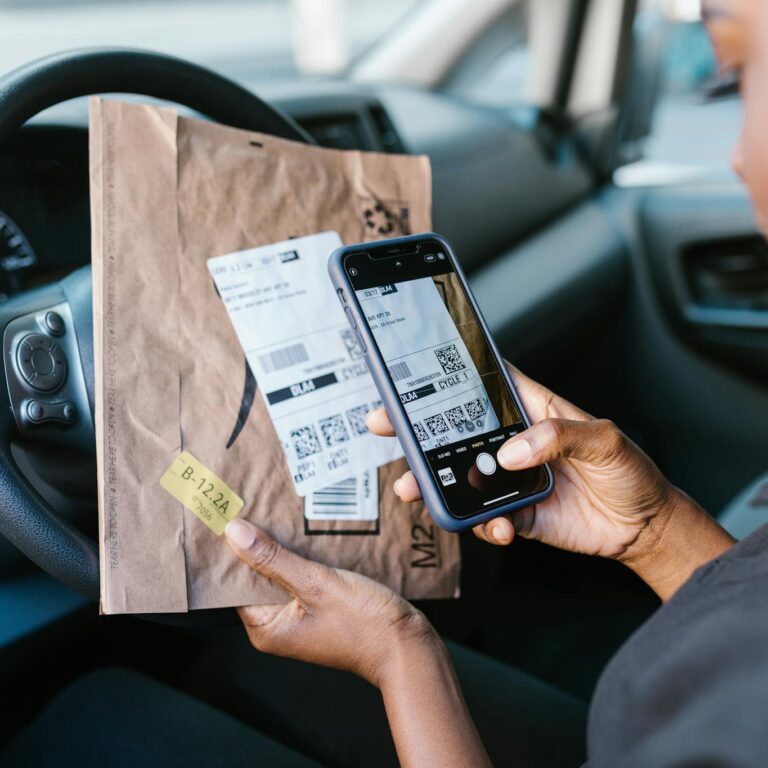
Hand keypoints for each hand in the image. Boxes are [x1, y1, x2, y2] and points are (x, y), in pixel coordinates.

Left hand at [225, 518, 490, 766]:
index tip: (225, 517)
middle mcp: (278, 626)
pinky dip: (301, 556)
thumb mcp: (316, 584)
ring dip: (280, 547)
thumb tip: (233, 533)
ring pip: (280, 574)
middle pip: (256, 577)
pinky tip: (305, 532)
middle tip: (252, 504)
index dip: (229, 551)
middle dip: (256, 544)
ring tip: (277, 511)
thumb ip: (273, 559)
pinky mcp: (320, 608)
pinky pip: (301, 577)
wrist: (408, 647)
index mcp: (267, 628)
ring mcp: (300, 617)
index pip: (234, 584)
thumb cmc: (364, 624)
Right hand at [367, 364, 732, 598]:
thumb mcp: (605, 440)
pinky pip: (484, 519)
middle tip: (386, 428)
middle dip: (418, 430)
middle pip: (456, 431)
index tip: (411, 374)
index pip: (483, 385)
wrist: (644, 528)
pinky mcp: (514, 513)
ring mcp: (510, 480)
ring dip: (433, 484)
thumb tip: (510, 452)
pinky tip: (498, 528)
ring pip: (459, 477)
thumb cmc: (632, 472)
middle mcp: (514, 442)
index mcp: (532, 410)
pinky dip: (482, 525)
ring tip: (415, 490)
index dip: (447, 377)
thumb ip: (559, 436)